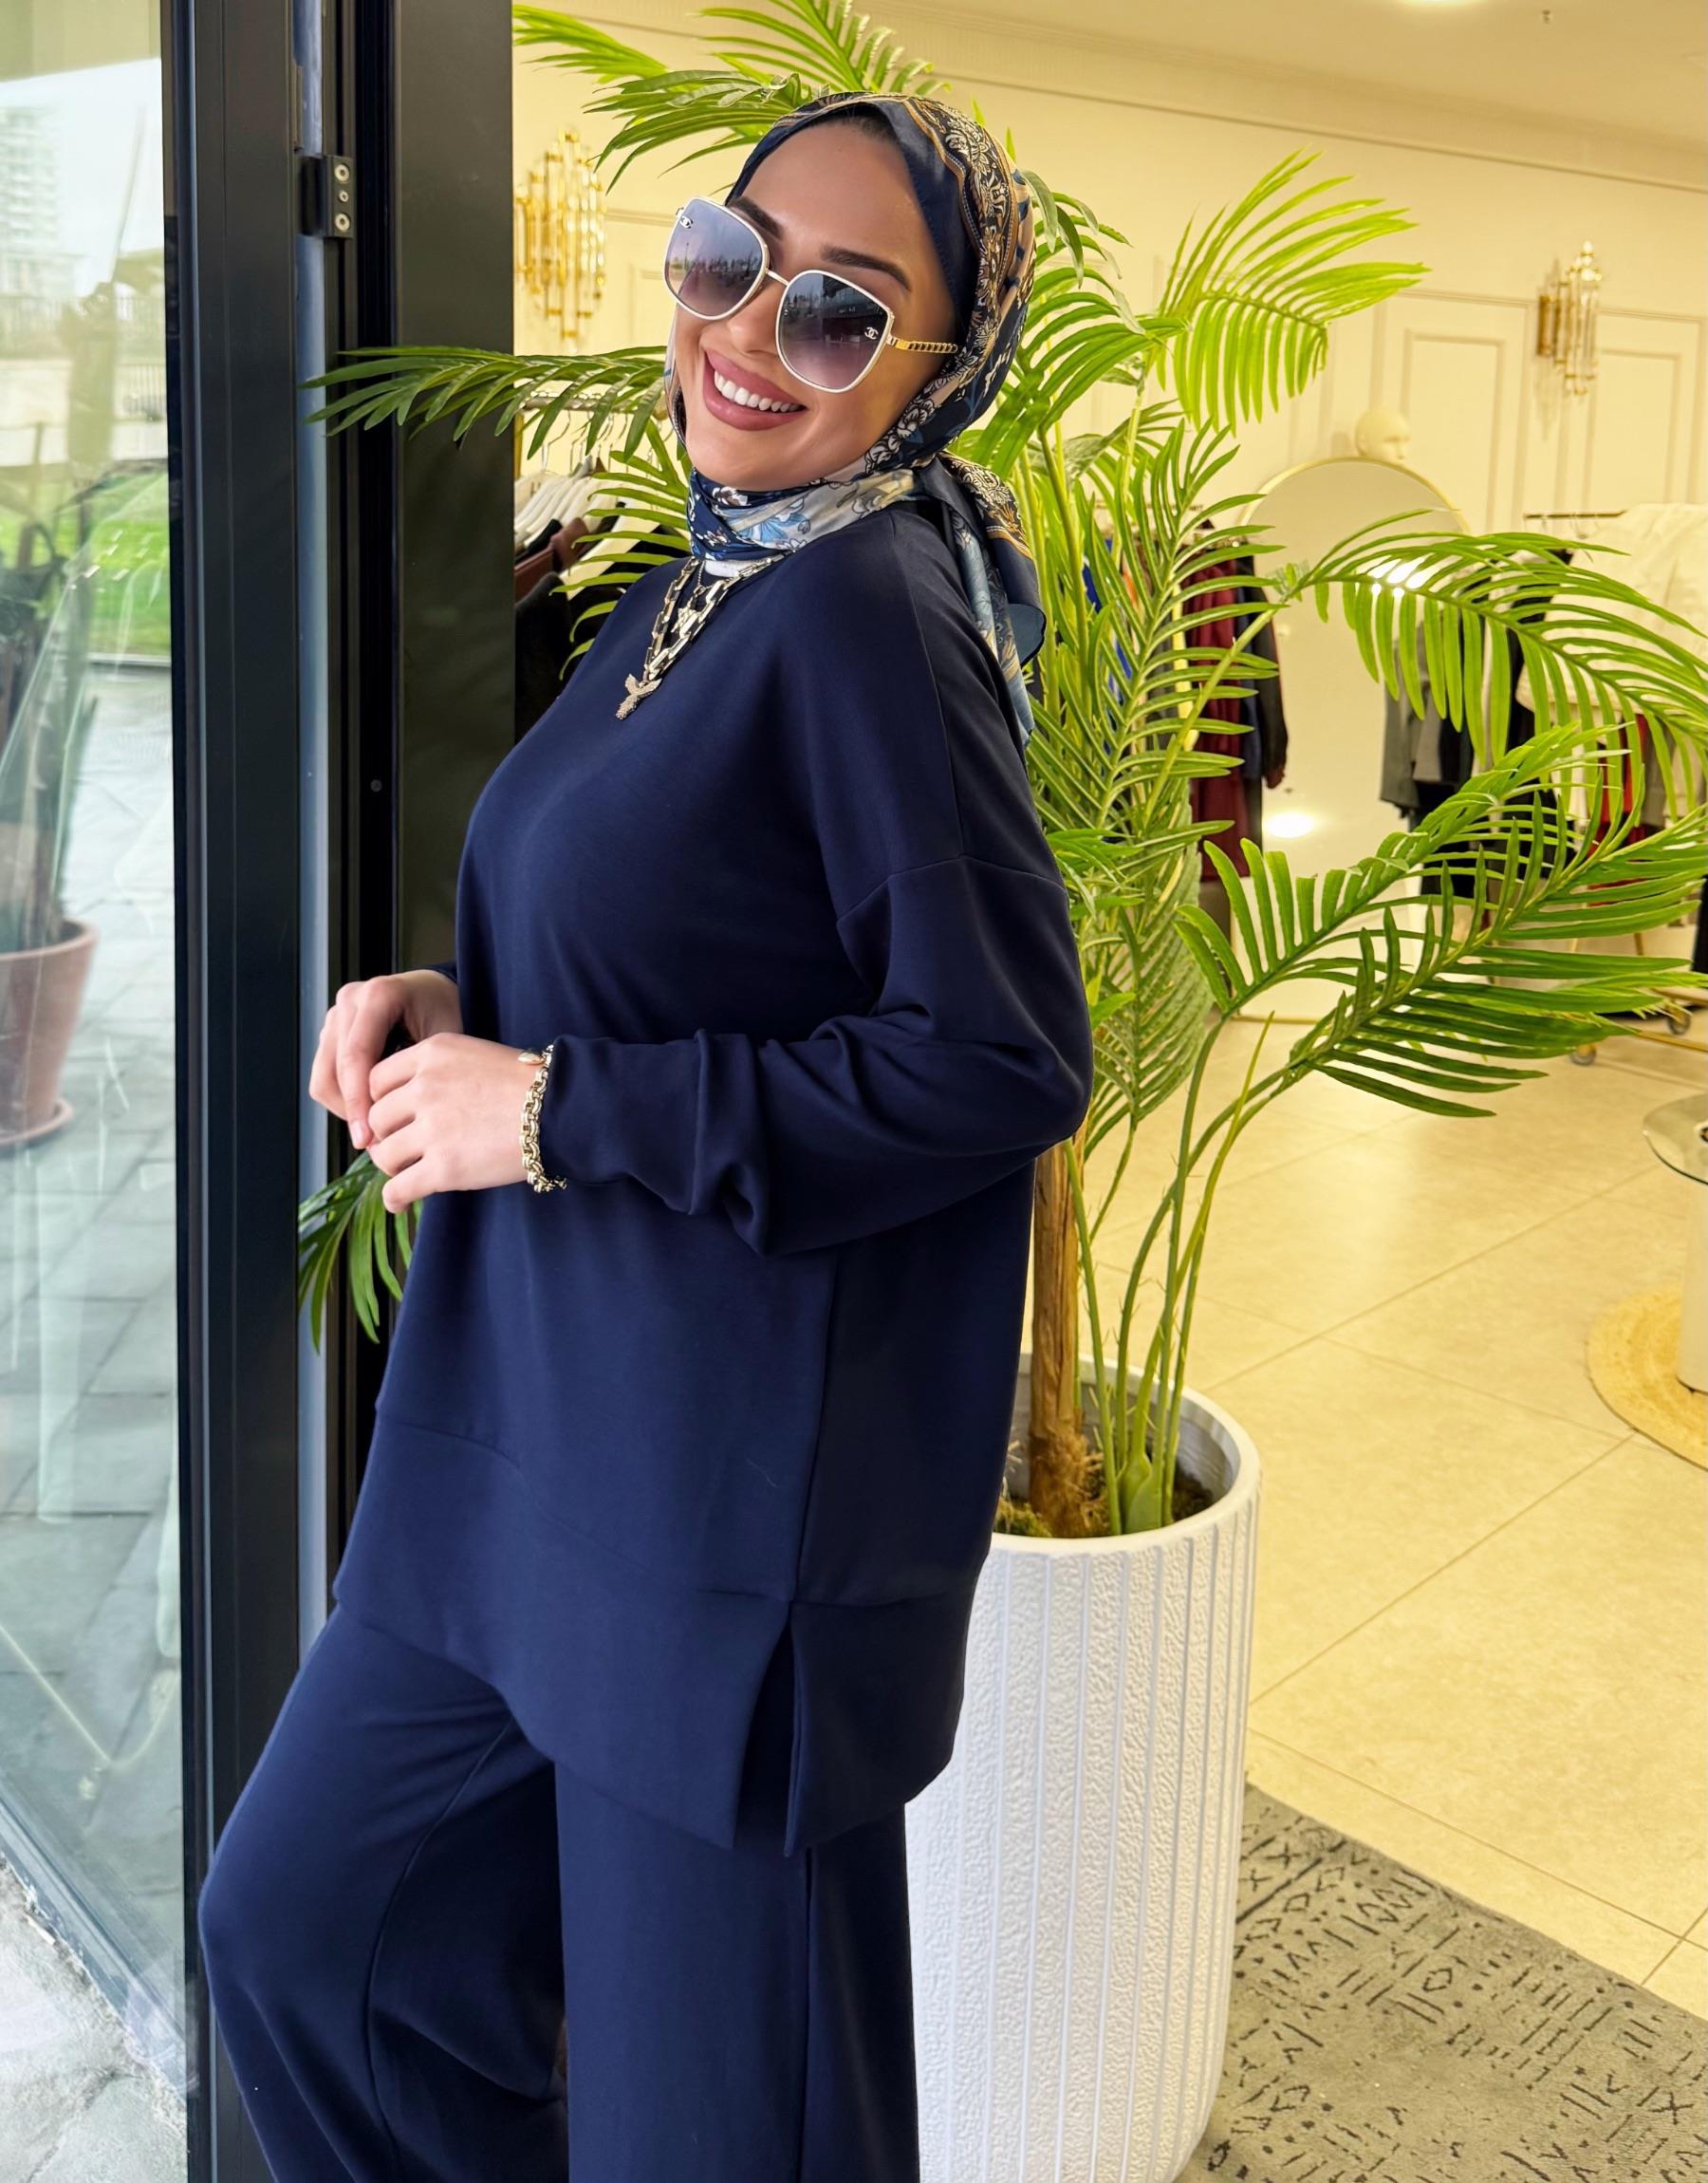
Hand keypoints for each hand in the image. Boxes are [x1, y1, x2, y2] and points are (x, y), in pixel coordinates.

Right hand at [309, 969, 461, 1150]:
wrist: (435, 995)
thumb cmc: (447, 1013)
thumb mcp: (445, 1039)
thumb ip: (419, 1075)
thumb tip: (392, 1128)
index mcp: (378, 996)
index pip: (356, 1056)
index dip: (358, 1102)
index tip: (367, 1139)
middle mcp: (350, 1001)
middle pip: (333, 1070)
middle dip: (352, 1111)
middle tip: (374, 1145)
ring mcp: (336, 1016)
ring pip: (323, 1077)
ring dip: (345, 1108)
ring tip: (376, 1131)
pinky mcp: (331, 1033)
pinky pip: (326, 1076)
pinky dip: (344, 1100)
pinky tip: (372, 1112)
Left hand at [362, 1033, 545, 1212]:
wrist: (563, 1111)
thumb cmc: (527, 1085)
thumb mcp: (475, 1055)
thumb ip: (435, 1071)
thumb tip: (404, 1103)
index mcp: (431, 1055)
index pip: (376, 1079)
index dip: (381, 1101)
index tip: (394, 1117)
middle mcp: (424, 1088)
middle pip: (376, 1118)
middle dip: (385, 1135)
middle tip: (400, 1148)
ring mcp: (433, 1129)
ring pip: (384, 1154)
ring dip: (392, 1166)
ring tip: (407, 1172)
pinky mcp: (444, 1168)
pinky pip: (398, 1188)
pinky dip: (395, 1198)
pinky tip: (401, 1202)